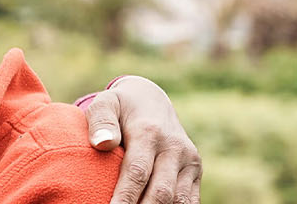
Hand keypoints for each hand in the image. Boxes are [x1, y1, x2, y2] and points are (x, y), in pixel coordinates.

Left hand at [84, 76, 202, 203]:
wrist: (152, 101)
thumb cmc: (120, 107)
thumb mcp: (106, 103)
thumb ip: (101, 121)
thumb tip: (102, 144)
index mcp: (149, 132)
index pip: (137, 172)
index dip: (125, 198)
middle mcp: (174, 148)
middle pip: (161, 192)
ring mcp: (189, 161)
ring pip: (179, 200)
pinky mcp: (195, 172)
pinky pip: (189, 200)